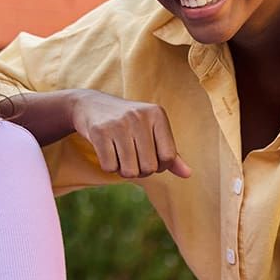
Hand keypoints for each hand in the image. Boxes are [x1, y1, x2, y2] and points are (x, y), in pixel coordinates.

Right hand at [69, 90, 191, 179]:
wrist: (91, 104)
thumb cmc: (128, 122)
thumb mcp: (151, 131)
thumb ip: (170, 153)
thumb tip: (188, 175)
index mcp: (157, 114)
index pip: (168, 157)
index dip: (160, 165)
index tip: (150, 158)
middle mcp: (139, 116)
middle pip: (149, 167)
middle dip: (141, 170)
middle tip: (133, 158)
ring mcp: (119, 123)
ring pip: (129, 171)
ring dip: (124, 170)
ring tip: (120, 156)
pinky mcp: (99, 132)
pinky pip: (110, 168)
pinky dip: (109, 167)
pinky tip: (107, 152)